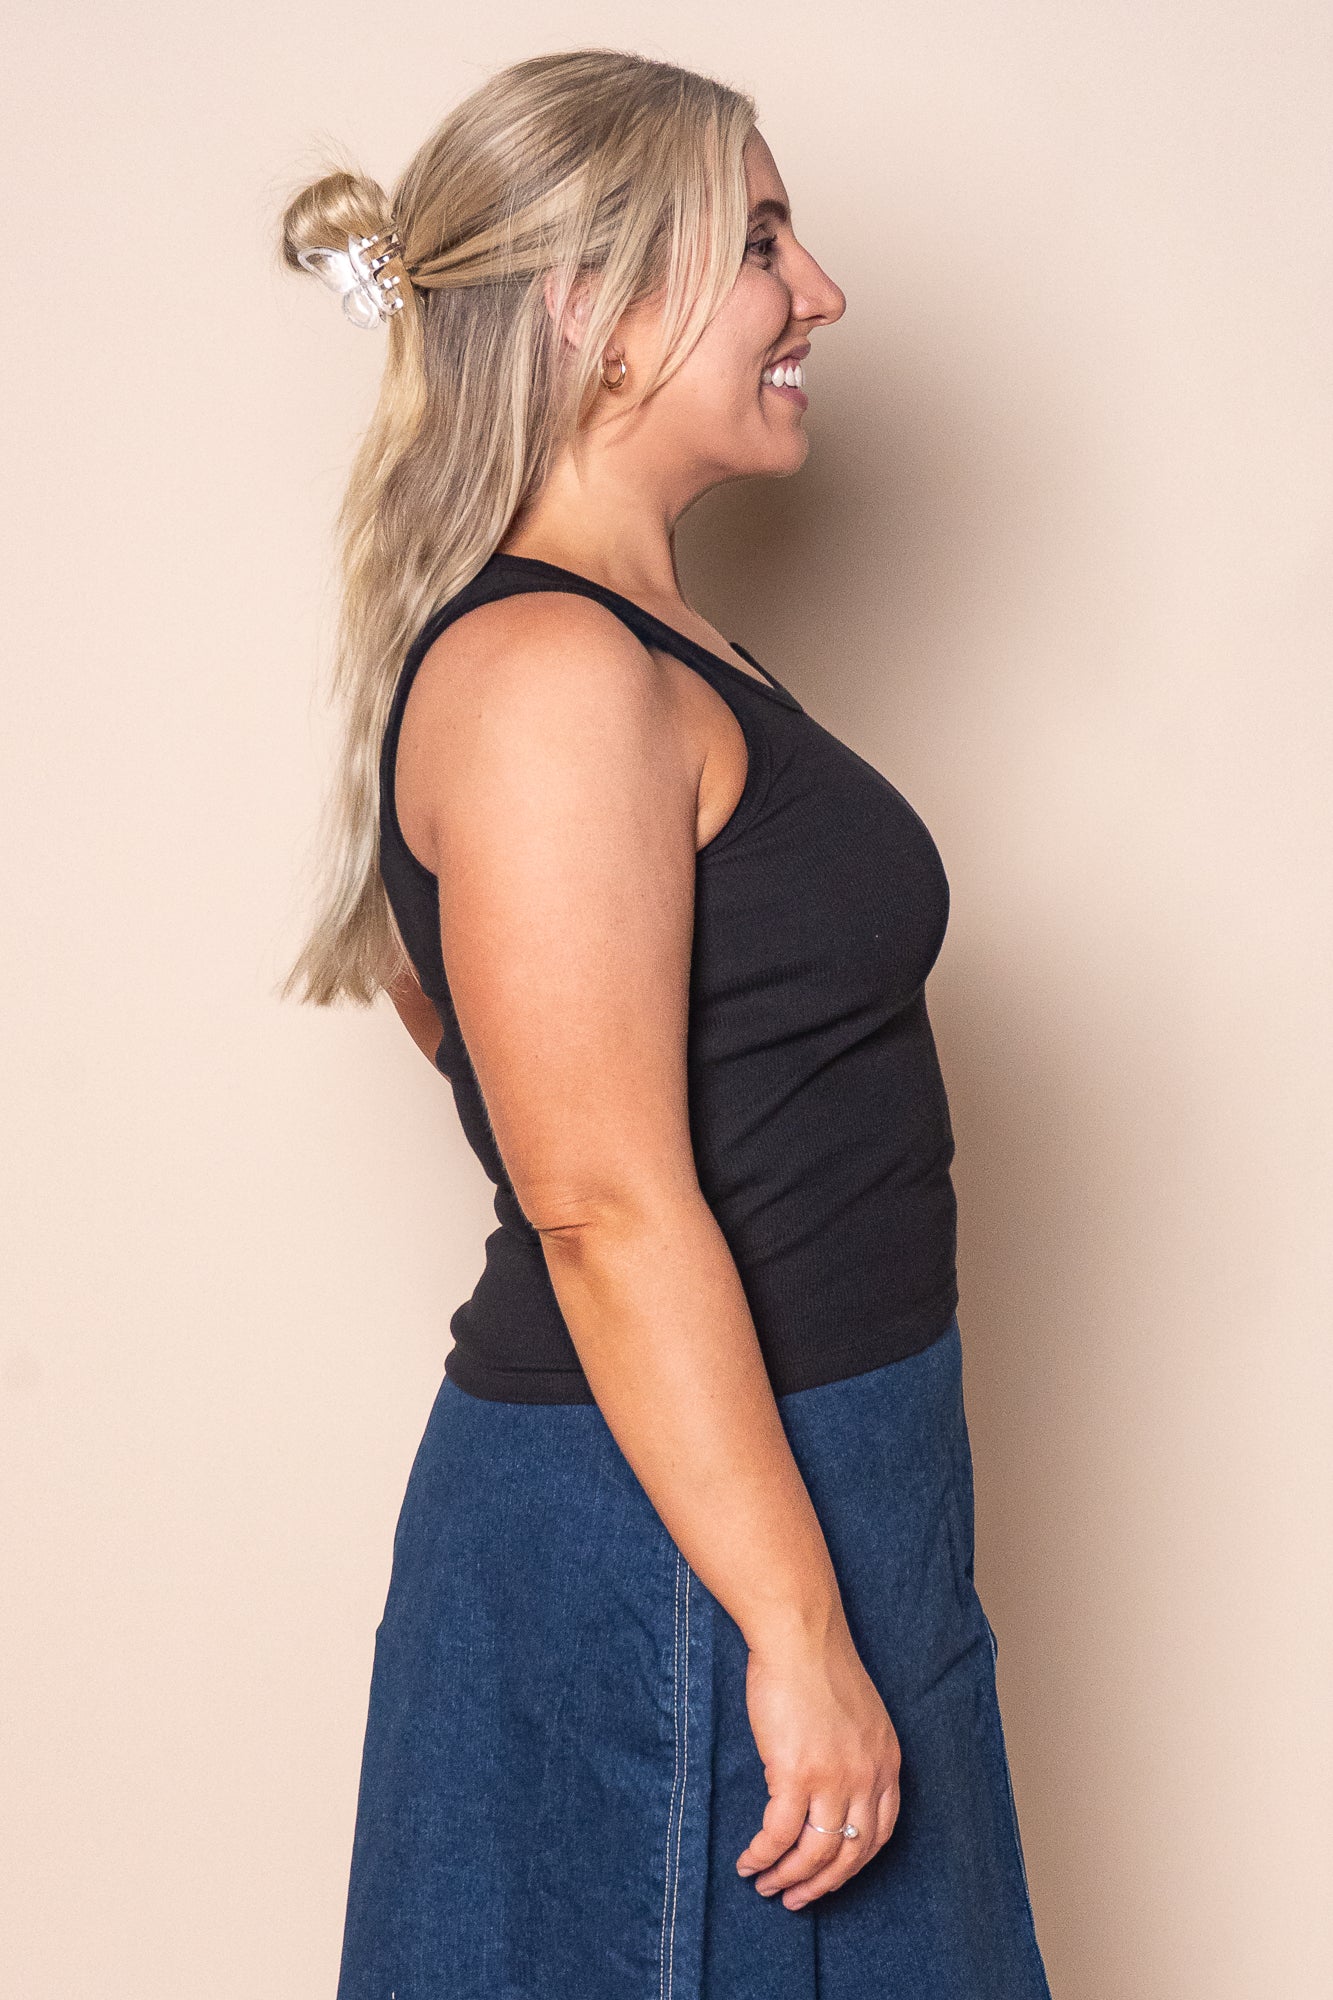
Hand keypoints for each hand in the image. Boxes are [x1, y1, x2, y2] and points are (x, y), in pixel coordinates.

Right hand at [736, 1619, 901, 1910]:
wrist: (800, 1634)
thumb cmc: (820, 1665)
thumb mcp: (860, 1716)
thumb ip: (856, 1755)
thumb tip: (830, 1790)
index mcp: (887, 1763)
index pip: (879, 1834)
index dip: (852, 1864)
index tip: (830, 1876)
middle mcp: (867, 1777)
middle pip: (849, 1853)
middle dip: (820, 1883)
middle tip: (795, 1898)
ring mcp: (833, 1779)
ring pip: (814, 1852)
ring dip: (788, 1877)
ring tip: (767, 1886)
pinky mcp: (795, 1774)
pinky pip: (778, 1834)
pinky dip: (762, 1855)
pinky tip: (749, 1862)